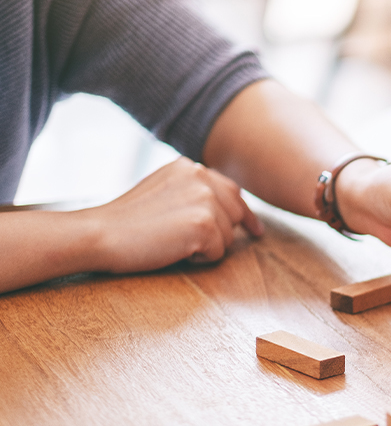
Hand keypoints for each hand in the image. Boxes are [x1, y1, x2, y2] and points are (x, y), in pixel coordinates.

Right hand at [84, 157, 261, 272]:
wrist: (100, 234)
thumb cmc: (127, 222)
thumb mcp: (163, 192)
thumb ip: (192, 192)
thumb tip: (231, 205)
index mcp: (189, 166)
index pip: (231, 191)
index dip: (244, 214)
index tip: (255, 231)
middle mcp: (201, 175)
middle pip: (235, 215)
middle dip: (219, 234)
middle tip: (186, 242)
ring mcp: (204, 198)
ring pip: (229, 237)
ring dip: (206, 248)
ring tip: (171, 242)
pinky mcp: (204, 223)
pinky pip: (218, 253)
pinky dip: (199, 259)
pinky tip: (173, 250)